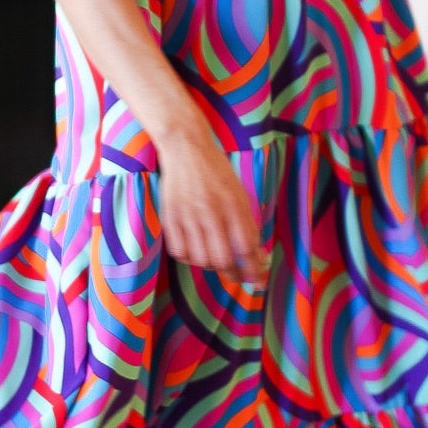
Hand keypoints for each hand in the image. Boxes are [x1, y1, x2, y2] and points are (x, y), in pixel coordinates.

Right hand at [156, 123, 271, 284]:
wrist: (186, 148)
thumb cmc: (217, 171)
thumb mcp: (239, 193)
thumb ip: (247, 223)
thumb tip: (256, 255)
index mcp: (233, 204)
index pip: (246, 247)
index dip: (254, 268)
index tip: (258, 279)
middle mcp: (211, 211)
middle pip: (223, 259)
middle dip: (234, 274)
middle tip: (238, 277)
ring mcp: (188, 215)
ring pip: (200, 259)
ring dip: (212, 267)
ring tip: (217, 262)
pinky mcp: (169, 216)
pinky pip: (179, 251)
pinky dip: (190, 258)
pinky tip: (197, 252)